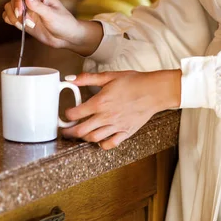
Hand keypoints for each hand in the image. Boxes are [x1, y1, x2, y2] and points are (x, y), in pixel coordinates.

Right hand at [2, 0, 103, 54]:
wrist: (65, 37)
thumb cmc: (63, 24)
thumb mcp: (51, 15)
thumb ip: (38, 5)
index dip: (18, 2)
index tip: (20, 14)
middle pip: (13, 0)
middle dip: (17, 13)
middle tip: (27, 23)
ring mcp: (26, 7)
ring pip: (9, 7)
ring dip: (14, 18)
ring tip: (26, 26)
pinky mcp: (23, 17)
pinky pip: (8, 16)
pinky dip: (11, 21)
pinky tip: (21, 27)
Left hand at [62, 70, 181, 149]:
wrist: (154, 91)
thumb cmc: (134, 82)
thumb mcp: (109, 76)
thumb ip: (88, 78)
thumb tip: (71, 78)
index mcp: (100, 102)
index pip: (75, 113)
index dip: (67, 115)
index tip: (66, 114)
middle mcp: (106, 116)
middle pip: (81, 131)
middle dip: (69, 132)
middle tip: (66, 130)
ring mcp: (116, 126)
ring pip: (93, 138)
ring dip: (84, 138)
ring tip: (81, 134)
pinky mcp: (125, 132)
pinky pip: (110, 144)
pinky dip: (102, 144)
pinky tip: (99, 140)